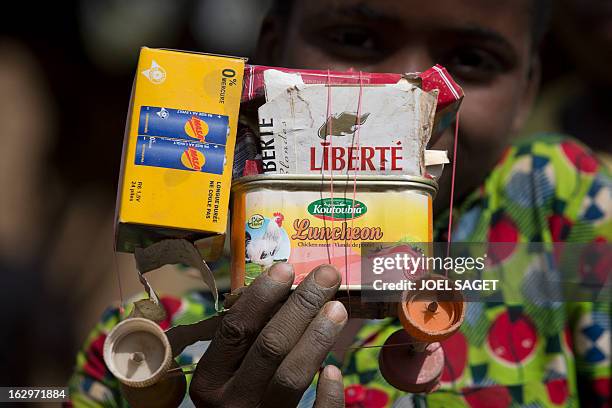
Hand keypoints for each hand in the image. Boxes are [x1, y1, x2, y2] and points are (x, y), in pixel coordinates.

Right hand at [189, 263, 347, 407]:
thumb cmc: (237, 395)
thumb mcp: (227, 370)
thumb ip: (247, 339)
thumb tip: (284, 290)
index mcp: (210, 379)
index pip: (236, 329)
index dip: (262, 296)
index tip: (286, 268)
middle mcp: (230, 401)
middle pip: (269, 346)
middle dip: (301, 306)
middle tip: (327, 276)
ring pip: (291, 376)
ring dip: (317, 337)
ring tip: (338, 308)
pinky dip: (328, 394)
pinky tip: (335, 371)